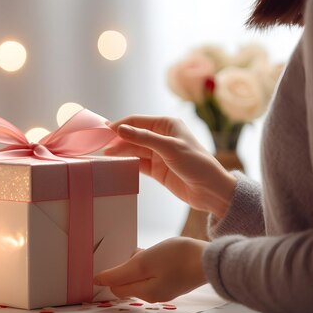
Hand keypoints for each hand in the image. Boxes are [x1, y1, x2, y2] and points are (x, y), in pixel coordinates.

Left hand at [93, 237, 207, 302]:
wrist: (210, 259)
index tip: (111, 257)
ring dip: (139, 262)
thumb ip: (120, 273)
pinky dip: (150, 262)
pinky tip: (158, 252)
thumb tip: (98, 280)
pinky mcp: (173, 280)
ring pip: (141, 275)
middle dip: (126, 266)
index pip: (115, 286)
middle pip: (128, 281)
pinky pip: (153, 272)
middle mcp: (153, 295)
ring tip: (148, 250)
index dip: (110, 273)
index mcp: (144, 293)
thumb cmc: (177, 259)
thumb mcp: (143, 262)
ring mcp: (164, 288)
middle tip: (135, 251)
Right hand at [106, 115, 235, 217]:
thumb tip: (120, 129)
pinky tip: (116, 165)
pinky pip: (137, 163)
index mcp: (166, 125)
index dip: (120, 125)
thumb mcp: (169, 148)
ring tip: (105, 156)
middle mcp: (161, 137)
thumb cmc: (196, 164)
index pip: (136, 121)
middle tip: (101, 147)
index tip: (103, 132)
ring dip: (120, 152)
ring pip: (133, 150)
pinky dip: (127, 163)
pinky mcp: (156, 169)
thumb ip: (143, 138)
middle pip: (132, 135)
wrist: (211, 191)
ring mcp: (158, 153)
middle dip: (117, 140)